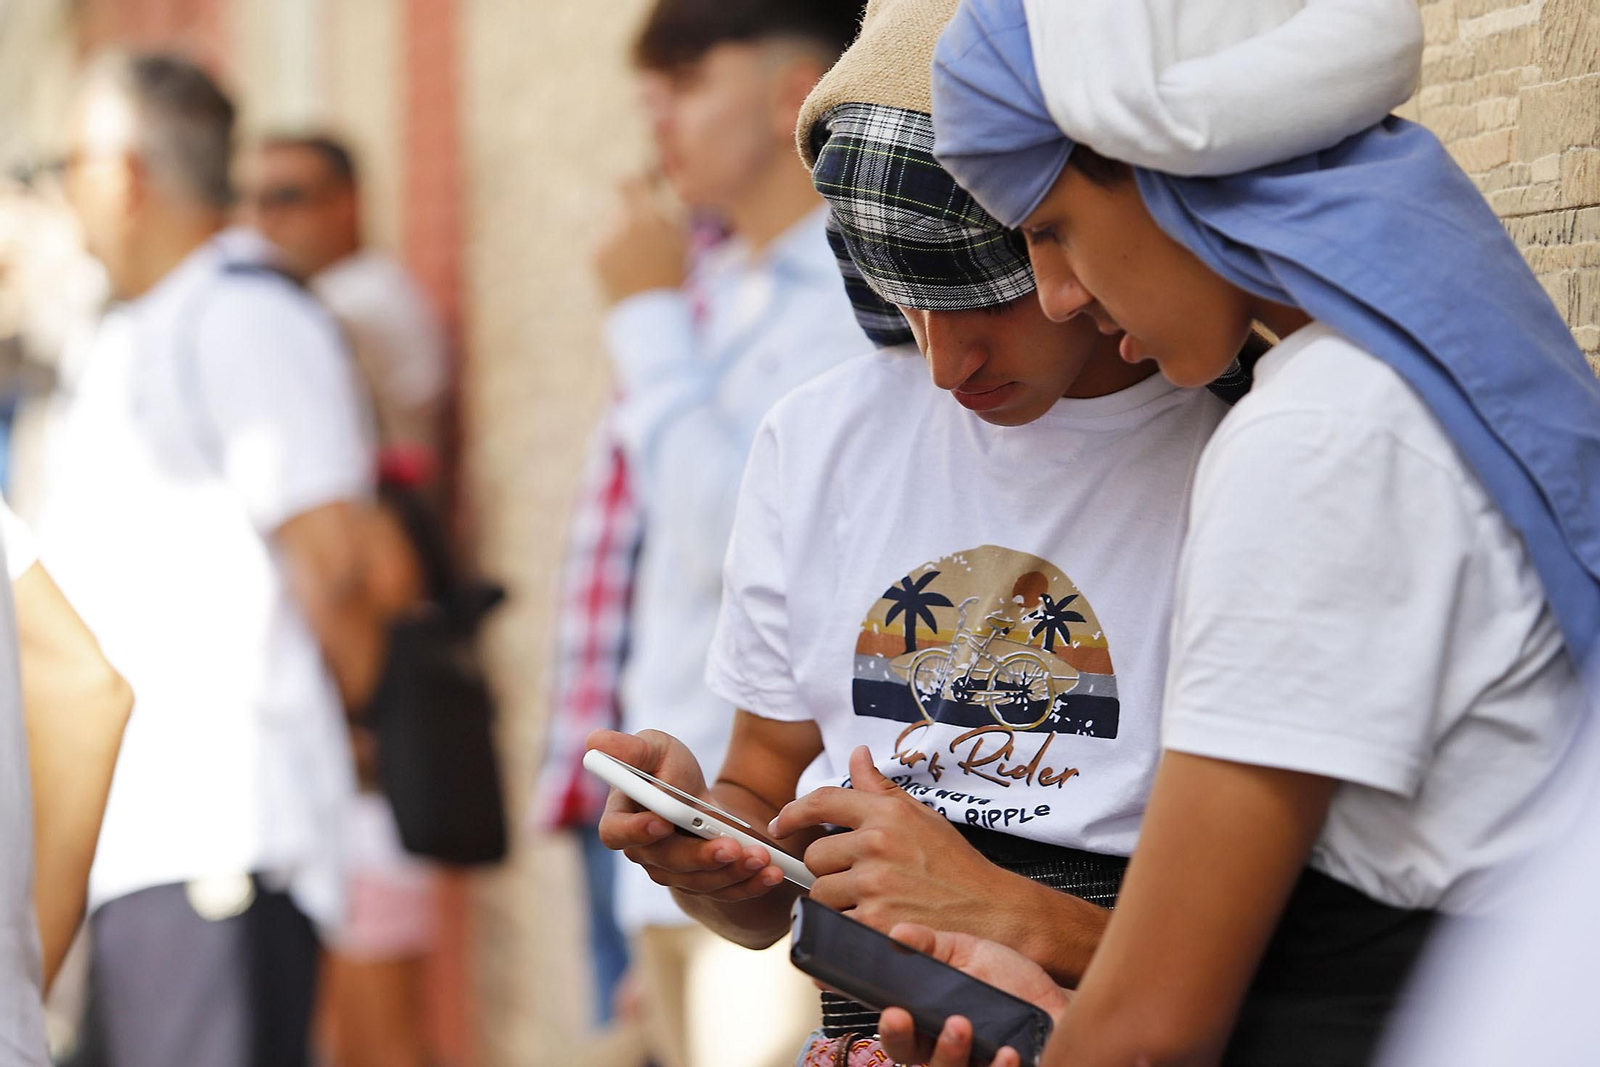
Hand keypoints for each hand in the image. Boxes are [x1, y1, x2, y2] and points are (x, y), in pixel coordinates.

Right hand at [587, 729, 789, 900]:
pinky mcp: (702, 883)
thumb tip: (593, 740)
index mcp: (622, 817)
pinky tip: (771, 874)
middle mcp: (643, 852)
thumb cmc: (667, 766)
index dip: (636, 831)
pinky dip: (750, 885)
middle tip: (729, 846)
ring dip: (732, 872)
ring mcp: (672, 872)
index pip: (616, 833)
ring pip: (698, 882)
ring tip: (760, 856)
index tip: (662, 821)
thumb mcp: (655, 748)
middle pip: (665, 864)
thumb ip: (630, 748)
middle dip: (699, 857)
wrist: (699, 794)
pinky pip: (725, 893)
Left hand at [592, 174, 688, 304]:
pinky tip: (626, 271)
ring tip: (638, 263)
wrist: (650, 313)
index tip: (640, 186)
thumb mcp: (680, 242)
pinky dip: (613, 253)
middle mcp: (621, 224)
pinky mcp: (594, 255)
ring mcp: (604, 240)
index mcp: (645, 218)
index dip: (635, 182)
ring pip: (612, 227)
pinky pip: (604, 244)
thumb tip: (653, 195)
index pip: (630, 183)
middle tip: (645, 242)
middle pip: (622, 208)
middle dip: (633, 219)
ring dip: (622, 237)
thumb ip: (665, 214)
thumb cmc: (673, 277)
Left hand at [770, 746, 1022, 936]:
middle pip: (815, 855)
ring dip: (835, 901)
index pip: (823, 801)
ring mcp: (875, 885)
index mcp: (886, 815)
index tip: (781, 824)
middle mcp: (877, 845)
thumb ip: (881, 788)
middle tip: (854, 878)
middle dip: (828, 869)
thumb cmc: (956, 865)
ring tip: (868, 902)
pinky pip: (836, 922)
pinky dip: (848, 926)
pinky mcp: (875, 921)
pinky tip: (873, 923)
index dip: (793, 813)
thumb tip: (857, 754)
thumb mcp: (921, 817)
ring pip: (821, 893)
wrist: (990, 910)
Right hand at [877, 923, 1071, 1066]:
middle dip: (932, 1047)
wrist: (1051, 998)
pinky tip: (1008, 1053)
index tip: (895, 1013)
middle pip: (928, 1065)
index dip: (894, 1031)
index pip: (901, 1039)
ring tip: (967, 1027)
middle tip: (949, 1022)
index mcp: (931, 1027)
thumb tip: (897, 934)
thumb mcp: (965, 952)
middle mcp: (952, 1055)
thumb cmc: (1002, 978)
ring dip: (956, 1056)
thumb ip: (930, 944)